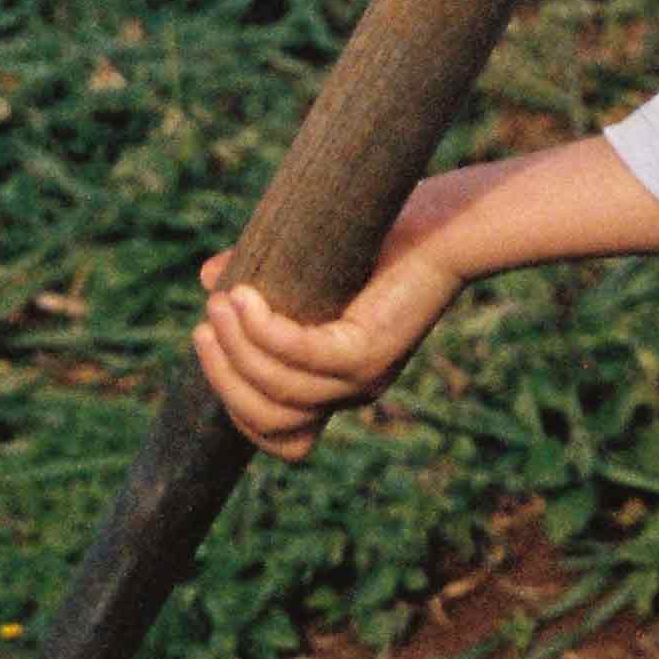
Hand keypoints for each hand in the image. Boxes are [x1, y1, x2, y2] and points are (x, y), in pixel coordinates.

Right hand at [193, 173, 481, 462]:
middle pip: (268, 416)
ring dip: (236, 347)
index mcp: (341, 383)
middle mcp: (353, 391)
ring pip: (278, 388)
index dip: (236, 406)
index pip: (281, 435)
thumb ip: (265, 281)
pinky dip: (263, 330)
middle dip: (224, 375)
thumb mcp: (313, 267)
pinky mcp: (370, 351)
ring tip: (220, 302)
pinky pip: (300, 355)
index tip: (209, 348)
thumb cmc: (389, 239)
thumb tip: (210, 280)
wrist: (454, 223)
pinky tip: (243, 297)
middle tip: (205, 323)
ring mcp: (364, 377)